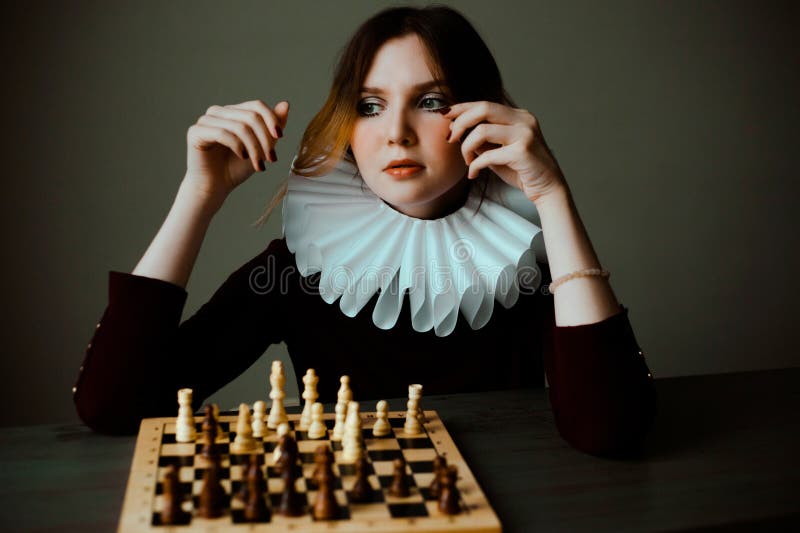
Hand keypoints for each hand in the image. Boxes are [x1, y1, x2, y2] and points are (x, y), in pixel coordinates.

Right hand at [184, 99, 289, 204]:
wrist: (215, 187)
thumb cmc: (236, 168)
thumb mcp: (261, 146)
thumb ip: (272, 126)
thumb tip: (285, 104)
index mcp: (233, 112)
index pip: (256, 106)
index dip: (271, 120)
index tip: (280, 137)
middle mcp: (218, 112)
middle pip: (251, 116)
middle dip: (265, 139)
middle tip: (271, 158)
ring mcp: (205, 120)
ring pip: (240, 126)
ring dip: (254, 148)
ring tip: (259, 164)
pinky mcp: (196, 132)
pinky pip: (223, 133)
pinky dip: (237, 146)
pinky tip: (243, 157)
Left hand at [444, 101, 565, 203]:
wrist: (548, 189)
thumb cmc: (522, 171)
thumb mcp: (498, 151)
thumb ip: (482, 140)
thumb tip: (456, 129)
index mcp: (518, 116)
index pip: (484, 104)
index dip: (462, 108)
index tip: (444, 115)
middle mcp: (523, 120)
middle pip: (482, 109)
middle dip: (460, 122)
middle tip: (450, 138)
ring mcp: (525, 134)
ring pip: (481, 131)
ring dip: (466, 147)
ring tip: (467, 161)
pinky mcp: (522, 151)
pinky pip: (488, 155)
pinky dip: (475, 165)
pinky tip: (473, 174)